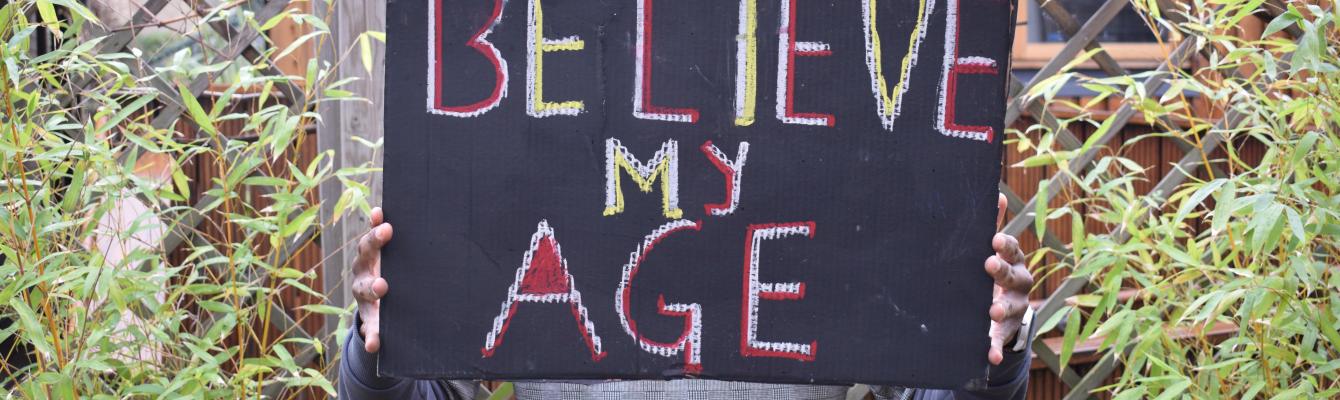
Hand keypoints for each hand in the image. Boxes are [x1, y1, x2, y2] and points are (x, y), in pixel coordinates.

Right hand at [353, 207, 392, 352]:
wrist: (384, 305)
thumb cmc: (395, 273)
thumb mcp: (396, 258)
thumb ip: (393, 239)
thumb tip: (383, 212)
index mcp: (370, 256)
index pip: (371, 239)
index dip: (375, 229)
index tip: (385, 221)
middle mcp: (363, 272)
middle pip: (363, 258)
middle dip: (374, 248)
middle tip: (386, 235)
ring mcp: (363, 296)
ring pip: (363, 290)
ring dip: (372, 287)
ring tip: (381, 287)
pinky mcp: (369, 319)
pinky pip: (369, 327)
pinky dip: (371, 335)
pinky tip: (374, 343)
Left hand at [986, 193, 1033, 364]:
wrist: (1001, 310)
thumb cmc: (994, 272)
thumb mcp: (994, 251)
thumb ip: (992, 226)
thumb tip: (997, 194)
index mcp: (1014, 262)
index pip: (1012, 251)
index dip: (1005, 246)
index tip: (994, 241)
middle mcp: (1019, 285)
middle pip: (1014, 277)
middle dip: (1003, 271)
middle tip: (989, 265)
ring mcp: (1014, 310)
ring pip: (1012, 309)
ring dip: (1003, 309)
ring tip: (992, 311)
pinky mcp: (1004, 333)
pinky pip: (1001, 342)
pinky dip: (995, 349)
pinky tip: (990, 358)